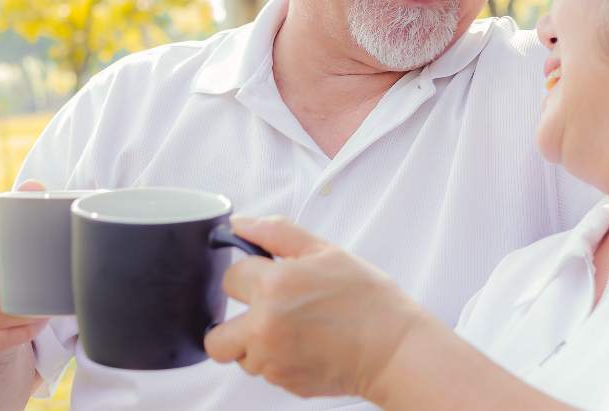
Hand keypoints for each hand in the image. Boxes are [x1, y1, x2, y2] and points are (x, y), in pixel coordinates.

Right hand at [0, 181, 48, 351]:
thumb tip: (36, 188)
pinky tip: (33, 327)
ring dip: (18, 318)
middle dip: (10, 296)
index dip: (3, 241)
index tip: (32, 250)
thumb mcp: (0, 218)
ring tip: (46, 310)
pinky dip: (12, 336)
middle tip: (43, 294)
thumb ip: (19, 204)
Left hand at [204, 217, 428, 398]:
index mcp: (274, 285)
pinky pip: (264, 371)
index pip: (230, 277)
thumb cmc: (368, 300)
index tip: (267, 278)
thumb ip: (278, 234)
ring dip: (255, 345)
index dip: (250, 275)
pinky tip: (306, 347)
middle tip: (266, 313)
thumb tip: (239, 225)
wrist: (394, 349)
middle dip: (235, 322)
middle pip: (215, 334)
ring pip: (239, 355)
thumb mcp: (327, 252)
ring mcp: (271, 360)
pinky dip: (277, 361)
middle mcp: (264, 326)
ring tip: (293, 332)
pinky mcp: (282, 383)